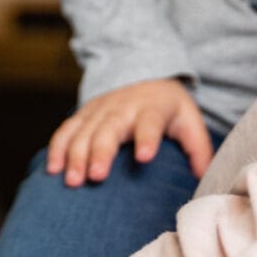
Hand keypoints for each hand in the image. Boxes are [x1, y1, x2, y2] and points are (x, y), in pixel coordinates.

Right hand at [44, 78, 211, 186]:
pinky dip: (57, 147)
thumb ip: (198, 148)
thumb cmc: (167, 108)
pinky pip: (66, 130)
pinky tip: (52, 169)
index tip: (145, 157)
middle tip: (95, 176)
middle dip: (100, 152)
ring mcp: (99, 110)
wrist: (144, 75)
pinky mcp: (83, 115)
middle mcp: (123, 107)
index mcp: (152, 108)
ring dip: (75, 154)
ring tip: (71, 181)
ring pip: (84, 131)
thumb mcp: (189, 120)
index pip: (150, 123)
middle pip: (109, 129)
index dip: (147, 138)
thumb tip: (204, 177)